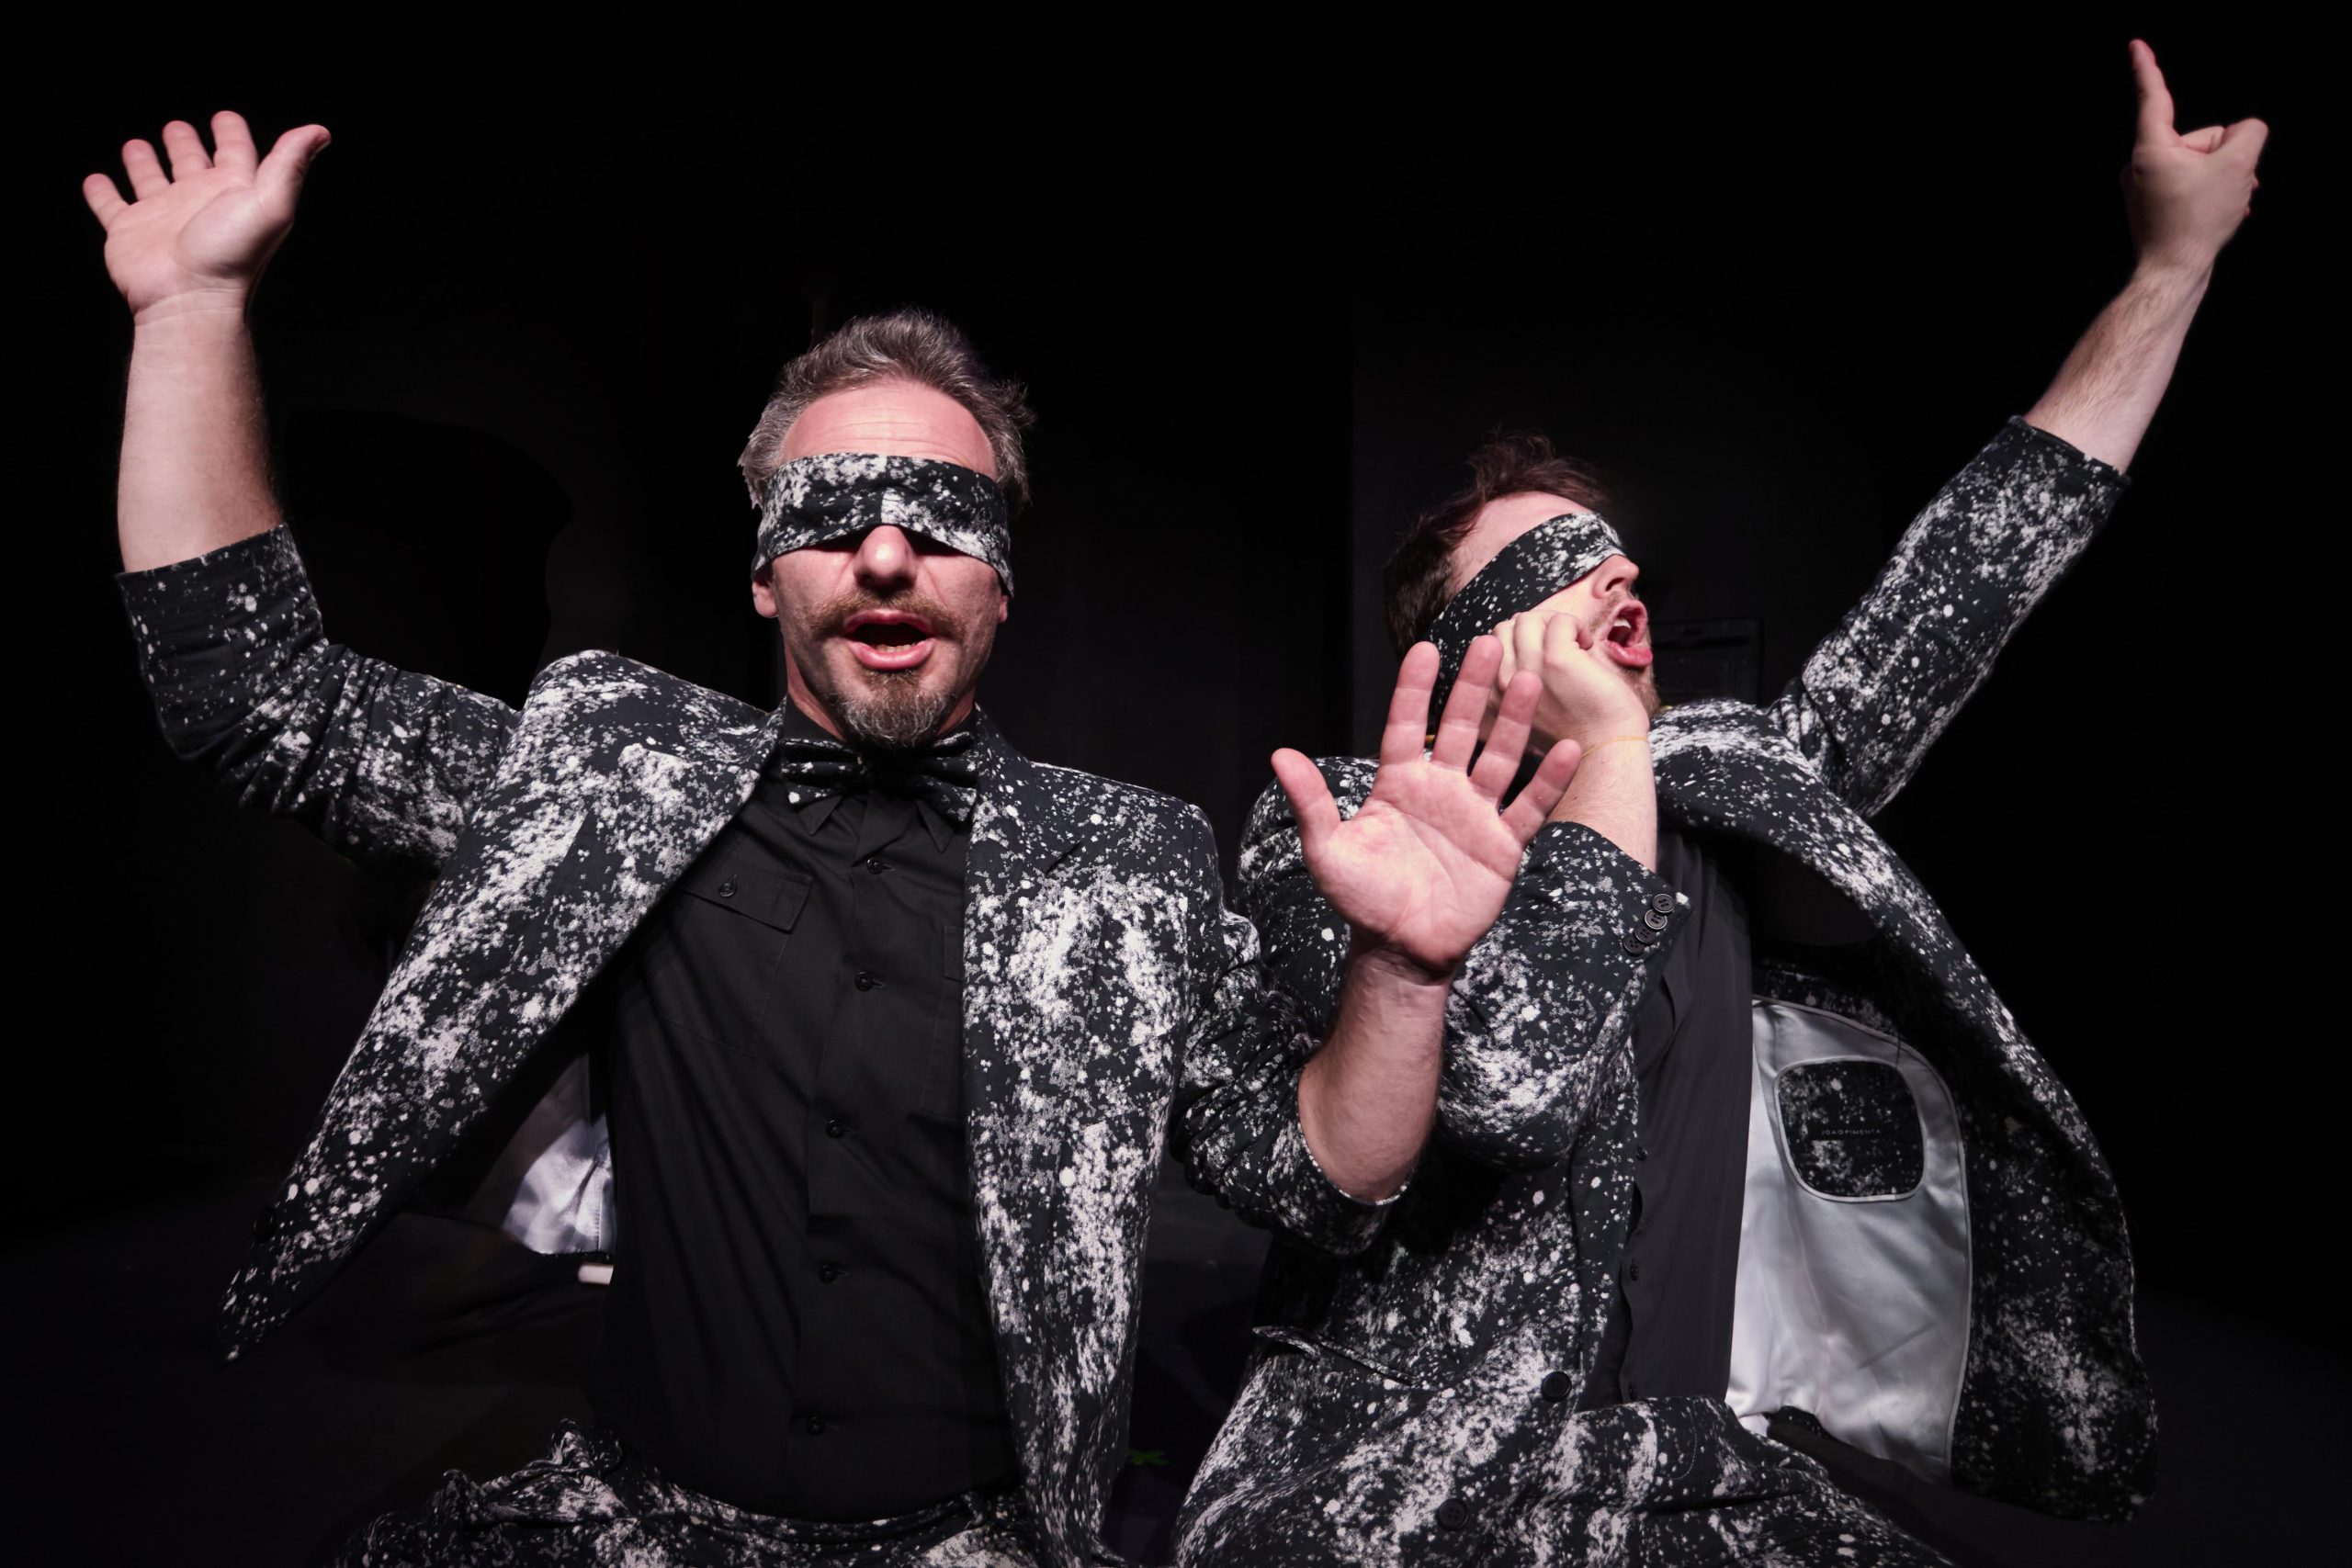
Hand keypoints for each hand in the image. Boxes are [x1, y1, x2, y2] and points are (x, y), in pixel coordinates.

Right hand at [83, 111, 330, 323]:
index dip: (232, 134)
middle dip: (185, 144)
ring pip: (150, 181)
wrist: (189, 299)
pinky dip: (101, 194)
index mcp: (232, 193)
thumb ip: (289, 163)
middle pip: (191, 165)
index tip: (225, 117)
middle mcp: (198, 203)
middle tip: (178, 126)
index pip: (235, 154)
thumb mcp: (271, 202)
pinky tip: (97, 181)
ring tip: (136, 145)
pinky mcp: (128, 232)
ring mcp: (162, 217)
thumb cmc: (232, 254)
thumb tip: (319, 131)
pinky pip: (110, 207)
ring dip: (143, 163)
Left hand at [1274, 637, 1579, 979]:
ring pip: (1499, 758)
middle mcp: (1440, 790)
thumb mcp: (1328, 851)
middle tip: (1490, 643)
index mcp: (1398, 784)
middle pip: (1461, 729)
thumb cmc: (1362, 899)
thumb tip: (1280, 755)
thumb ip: (1311, 803)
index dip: (1416, 689)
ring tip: (1530, 682)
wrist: (1402, 948)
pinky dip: (1548, 780)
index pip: (1407, 726)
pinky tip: (1567, 749)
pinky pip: (1528, 807)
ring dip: (1514, 722)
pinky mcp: (1502, 845)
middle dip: (1473, 689)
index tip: (1426, 650)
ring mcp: (1474, 815)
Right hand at [1493, 605, 1649, 753]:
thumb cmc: (1573, 735)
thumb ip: (1514, 688)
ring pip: (1527, 620)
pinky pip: (1559, 621)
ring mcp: (1526, 671)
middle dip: (1531, 629)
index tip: (1539, 653)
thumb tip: (1527, 645)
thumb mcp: (1525, 718)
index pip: (1488, 649)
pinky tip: (1586, 645)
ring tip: (1573, 644)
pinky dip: (1575, 625)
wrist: (1604, 752)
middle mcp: (1500, 686)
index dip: (1517, 643)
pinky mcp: (1556, 661)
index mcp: (1490, 700)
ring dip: (1553, 624)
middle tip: (1557, 646)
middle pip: (1503, 629)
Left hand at [2124, 39, 2266, 275]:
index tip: (2135, 44)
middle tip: (2230, 187)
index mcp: (2150, 148)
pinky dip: (2211, 194)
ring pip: (2199, 165)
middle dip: (2224, 156)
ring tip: (2229, 203)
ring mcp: (2143, 187)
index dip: (2147, 67)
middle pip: (2198, 139)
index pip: (2154, 96)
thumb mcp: (2237, 165)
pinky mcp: (2153, 206)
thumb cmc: (2196, 221)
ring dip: (2223, 178)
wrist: (2173, 275)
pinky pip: (2191, 185)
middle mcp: (2139, 165)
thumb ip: (2248, 132)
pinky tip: (2224, 212)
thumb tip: (2242, 132)